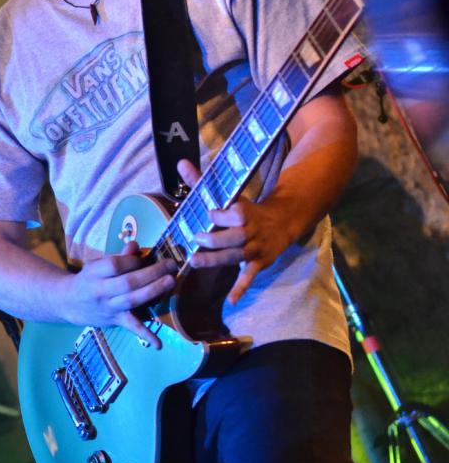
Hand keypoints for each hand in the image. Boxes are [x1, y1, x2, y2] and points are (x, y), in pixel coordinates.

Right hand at [63, 241, 176, 347]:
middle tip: (170, 265)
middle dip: (151, 273)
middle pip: (128, 282)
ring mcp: (108, 307)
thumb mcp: (97, 264)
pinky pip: (131, 328)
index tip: (143, 257)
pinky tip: (158, 343)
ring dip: (153, 291)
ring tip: (171, 282)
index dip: (132, 260)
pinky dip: (145, 334)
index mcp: (94, 272)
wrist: (69, 302)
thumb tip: (135, 245)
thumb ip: (118, 256)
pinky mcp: (115, 320)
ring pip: (132, 300)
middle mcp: (100, 290)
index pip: (114, 265)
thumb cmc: (89, 278)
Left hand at [178, 159, 293, 303]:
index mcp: (244, 212)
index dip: (219, 215)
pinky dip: (241, 288)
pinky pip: (250, 276)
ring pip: (237, 255)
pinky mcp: (260, 263)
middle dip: (216, 238)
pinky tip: (231, 300)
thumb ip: (201, 181)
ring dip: (217, 259)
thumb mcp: (228, 194)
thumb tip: (180, 163)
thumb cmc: (247, 210)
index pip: (232, 214)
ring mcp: (256, 249)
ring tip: (196, 261)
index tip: (208, 214)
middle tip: (197, 238)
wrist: (282, 222)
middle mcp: (252, 231)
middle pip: (235, 236)